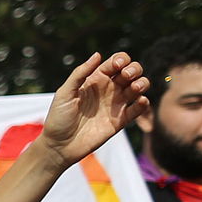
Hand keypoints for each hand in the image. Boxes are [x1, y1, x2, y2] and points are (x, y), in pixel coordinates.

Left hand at [38, 51, 150, 165]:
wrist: (59, 146)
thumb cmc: (58, 118)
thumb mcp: (65, 93)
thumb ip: (80, 74)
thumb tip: (97, 54)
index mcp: (95, 79)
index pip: (115, 62)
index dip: (121, 59)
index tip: (117, 66)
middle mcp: (108, 89)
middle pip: (131, 72)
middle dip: (134, 69)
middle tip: (126, 76)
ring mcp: (115, 104)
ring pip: (138, 87)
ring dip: (142, 83)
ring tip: (135, 88)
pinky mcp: (120, 120)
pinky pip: (138, 109)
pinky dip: (143, 103)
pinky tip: (139, 102)